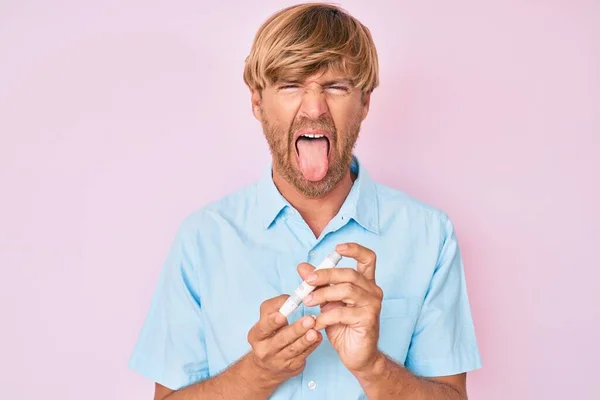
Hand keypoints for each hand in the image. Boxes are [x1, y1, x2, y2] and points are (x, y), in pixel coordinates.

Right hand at [246, 295, 322, 385]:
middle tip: (309, 320)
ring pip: (294, 349)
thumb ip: (275, 306)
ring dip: (306, 339)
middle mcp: (265, 349)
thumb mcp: (266, 319)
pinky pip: (303, 355)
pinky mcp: (292, 366)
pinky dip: (312, 346)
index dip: (272, 322)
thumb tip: (290, 298)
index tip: (282, 316)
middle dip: (296, 329)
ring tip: (314, 331)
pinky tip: (317, 337)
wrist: (267, 366)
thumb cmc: (269, 334)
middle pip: (281, 339)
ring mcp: (279, 360)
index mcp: (256, 335)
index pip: (264, 327)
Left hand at [297, 243, 382, 372]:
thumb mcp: (327, 302)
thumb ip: (318, 284)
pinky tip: (317, 323)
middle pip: (349, 273)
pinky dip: (325, 316)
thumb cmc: (343, 327)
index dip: (355, 249)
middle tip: (306, 281)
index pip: (368, 258)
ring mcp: (372, 304)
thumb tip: (302, 267)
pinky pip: (343, 312)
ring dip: (322, 294)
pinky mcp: (368, 319)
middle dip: (325, 275)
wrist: (357, 355)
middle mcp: (372, 290)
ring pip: (346, 290)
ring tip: (308, 302)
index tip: (337, 248)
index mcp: (365, 283)